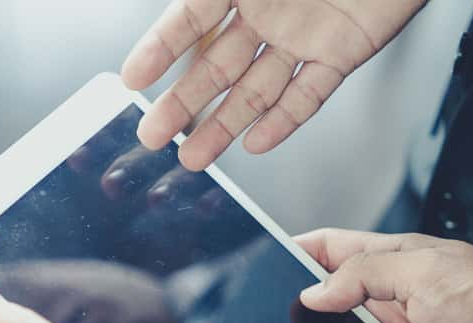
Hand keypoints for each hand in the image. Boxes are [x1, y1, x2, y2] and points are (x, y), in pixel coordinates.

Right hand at [122, 0, 428, 169]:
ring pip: (255, 90)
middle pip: (216, 67)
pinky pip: (308, 95)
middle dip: (182, 104)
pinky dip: (285, 120)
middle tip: (153, 137)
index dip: (159, 49)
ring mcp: (303, 37)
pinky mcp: (341, 54)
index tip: (131, 82)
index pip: (189, 19)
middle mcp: (269, 12)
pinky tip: (257, 143)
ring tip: (193, 157)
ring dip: (223, 125)